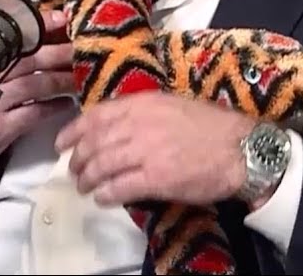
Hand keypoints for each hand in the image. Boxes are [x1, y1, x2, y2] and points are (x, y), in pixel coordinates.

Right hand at [0, 10, 75, 182]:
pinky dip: (52, 109)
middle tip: (84, 48)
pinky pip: (34, 114)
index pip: (15, 38)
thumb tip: (22, 39)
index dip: (41, 27)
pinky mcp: (1, 127)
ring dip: (62, 80)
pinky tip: (67, 106)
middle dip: (60, 53)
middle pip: (32, 60)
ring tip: (81, 77)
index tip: (64, 18)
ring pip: (37, 85)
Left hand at [55, 91, 258, 207]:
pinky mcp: (156, 178)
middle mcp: (139, 124)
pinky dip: (106, 194)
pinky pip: (120, 188)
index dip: (73, 131)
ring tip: (84, 188)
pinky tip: (102, 199)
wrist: (240, 148)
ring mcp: (146, 151)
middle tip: (74, 172)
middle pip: (94, 143)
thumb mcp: (171, 105)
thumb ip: (141, 113)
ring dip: (88, 179)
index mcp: (142, 103)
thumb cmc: (210, 126)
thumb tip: (114, 128)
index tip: (61, 144)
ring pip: (102, 166)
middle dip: (78, 160)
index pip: (95, 115)